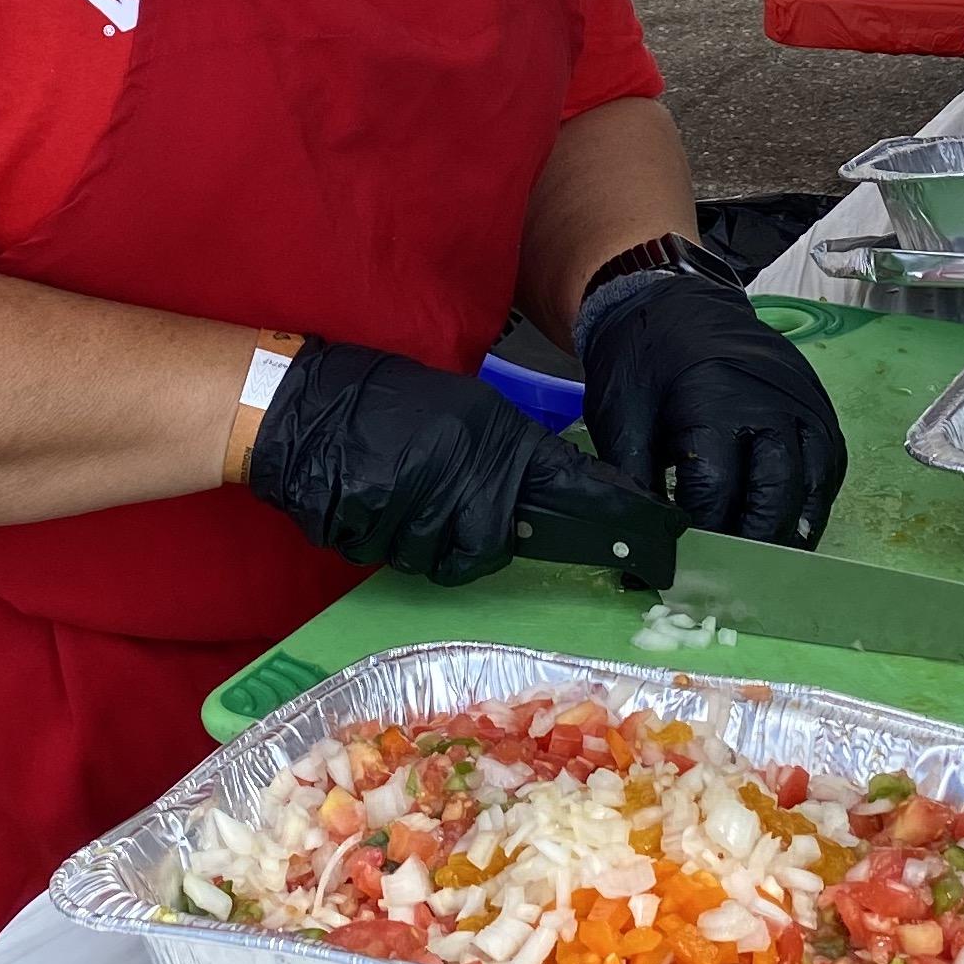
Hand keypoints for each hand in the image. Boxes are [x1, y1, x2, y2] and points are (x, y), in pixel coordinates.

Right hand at [244, 341, 647, 585]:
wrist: (303, 404)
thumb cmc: (385, 402)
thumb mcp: (462, 410)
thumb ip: (504, 455)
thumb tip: (538, 502)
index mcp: (493, 438)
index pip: (570, 484)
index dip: (614, 514)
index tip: (660, 538)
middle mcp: (463, 474)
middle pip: (492, 547)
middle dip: (473, 541)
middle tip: (444, 511)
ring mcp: (417, 505)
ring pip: (442, 561)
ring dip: (424, 543)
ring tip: (398, 498)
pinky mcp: (374, 529)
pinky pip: (395, 559)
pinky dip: (384, 541)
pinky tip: (369, 504)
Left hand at [577, 277, 845, 547]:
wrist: (676, 300)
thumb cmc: (643, 360)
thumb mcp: (621, 418)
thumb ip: (635, 485)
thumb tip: (643, 551)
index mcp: (715, 404)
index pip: (718, 494)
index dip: (700, 538)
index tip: (683, 569)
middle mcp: (771, 405)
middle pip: (776, 496)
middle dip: (752, 544)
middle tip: (728, 578)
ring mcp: (803, 404)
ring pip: (812, 486)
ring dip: (789, 531)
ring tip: (761, 566)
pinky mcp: (818, 406)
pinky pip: (827, 467)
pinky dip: (810, 503)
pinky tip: (785, 525)